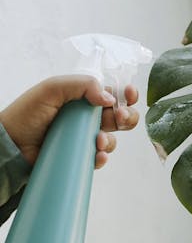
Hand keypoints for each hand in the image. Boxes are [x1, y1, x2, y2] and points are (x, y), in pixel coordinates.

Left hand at [0, 76, 139, 168]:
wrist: (10, 144)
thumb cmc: (27, 113)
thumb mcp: (53, 88)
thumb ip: (83, 85)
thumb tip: (109, 98)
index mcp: (82, 97)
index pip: (112, 93)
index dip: (126, 94)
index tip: (129, 96)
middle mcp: (86, 117)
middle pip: (120, 116)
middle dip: (126, 116)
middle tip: (119, 118)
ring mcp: (83, 138)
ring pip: (112, 139)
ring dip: (111, 140)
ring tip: (97, 141)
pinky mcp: (79, 157)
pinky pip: (99, 158)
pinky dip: (102, 157)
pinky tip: (96, 155)